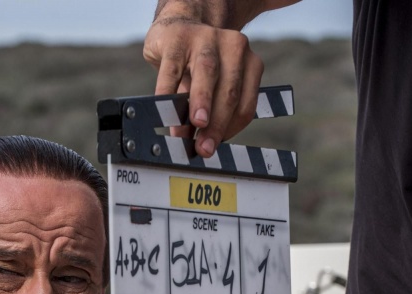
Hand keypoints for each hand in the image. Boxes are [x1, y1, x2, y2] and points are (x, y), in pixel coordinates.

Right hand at [143, 15, 263, 155]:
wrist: (179, 26)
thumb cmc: (197, 67)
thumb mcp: (210, 89)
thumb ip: (207, 115)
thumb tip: (194, 144)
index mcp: (248, 63)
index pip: (245, 104)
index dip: (231, 129)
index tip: (216, 147)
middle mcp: (233, 46)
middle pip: (229, 92)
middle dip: (217, 124)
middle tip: (205, 148)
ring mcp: (206, 38)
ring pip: (208, 75)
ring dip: (201, 103)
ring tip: (194, 127)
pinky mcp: (177, 38)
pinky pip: (172, 68)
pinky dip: (167, 91)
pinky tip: (163, 108)